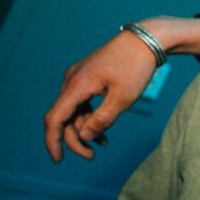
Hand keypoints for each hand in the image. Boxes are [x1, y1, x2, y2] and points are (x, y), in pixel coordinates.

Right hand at [43, 16, 199, 161]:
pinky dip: (90, 116)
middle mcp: (72, 79)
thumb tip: (84, 138)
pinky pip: (82, 100)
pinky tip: (103, 129)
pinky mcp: (88, 75)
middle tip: (91, 156)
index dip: (53, 141)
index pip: (55, 118)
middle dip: (74, 139)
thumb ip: (102, 120)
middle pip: (64, 116)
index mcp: (77, 84)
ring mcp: (79, 76)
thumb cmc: (136, 66)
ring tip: (103, 143)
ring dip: (84, 128)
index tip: (58, 160)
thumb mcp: (123, 98)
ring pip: (74, 109)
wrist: (146, 38)